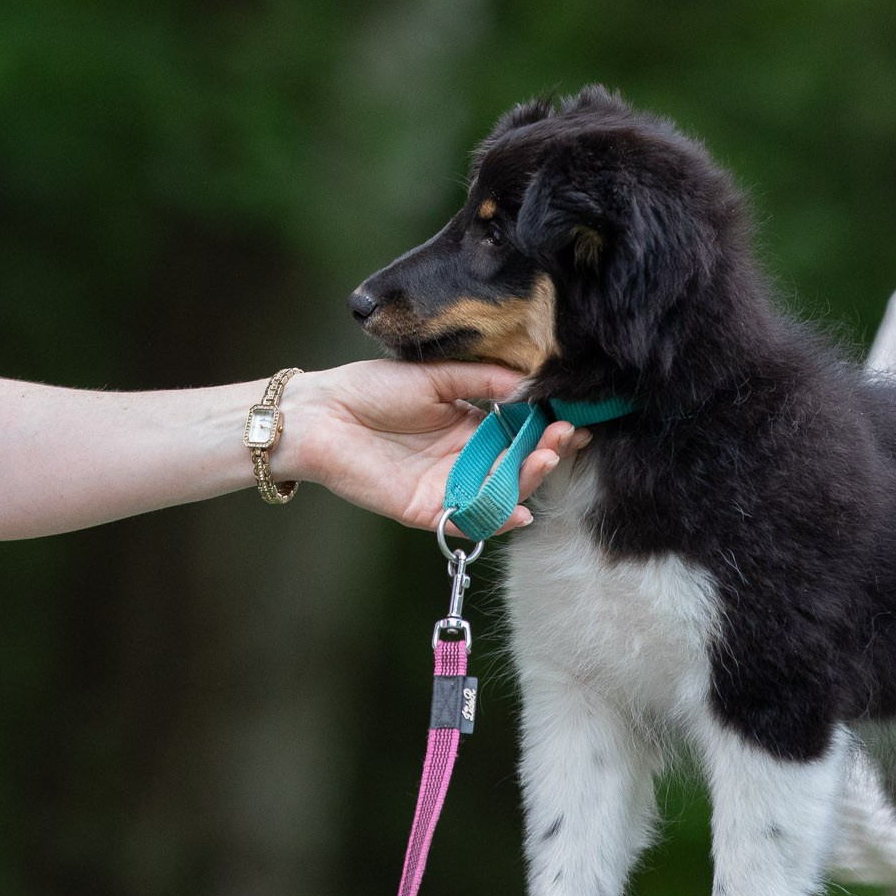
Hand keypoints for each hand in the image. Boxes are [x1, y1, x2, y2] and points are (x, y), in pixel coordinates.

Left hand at [272, 360, 588, 533]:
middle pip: (515, 465)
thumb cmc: (371, 387)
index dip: (546, 428)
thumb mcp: (436, 375)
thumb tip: (531, 383)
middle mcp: (462, 457)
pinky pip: (466, 520)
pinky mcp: (425, 508)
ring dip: (527, 481)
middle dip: (545, 453)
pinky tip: (519, 511)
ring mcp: (445, 485)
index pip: (518, 432)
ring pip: (498, 492)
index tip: (574, 419)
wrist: (321, 412)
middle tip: (565, 438)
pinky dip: (494, 520)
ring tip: (546, 459)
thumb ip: (483, 381)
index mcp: (467, 424)